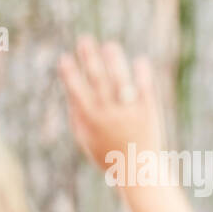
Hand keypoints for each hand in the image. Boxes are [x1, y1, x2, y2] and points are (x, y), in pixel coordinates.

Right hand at [59, 36, 163, 179]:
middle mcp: (109, 114)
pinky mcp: (148, 112)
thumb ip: (76, 114)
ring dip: (114, 61)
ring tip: (109, 45)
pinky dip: (142, 75)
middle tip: (84, 39)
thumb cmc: (107, 154)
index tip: (64, 58)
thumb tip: (68, 88)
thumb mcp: (85, 137)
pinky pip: (145, 90)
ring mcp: (130, 112)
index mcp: (91, 119)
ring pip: (120, 81)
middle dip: (89, 59)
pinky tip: (140, 60)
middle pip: (98, 81)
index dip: (70, 74)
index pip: (77, 91)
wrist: (139, 171)